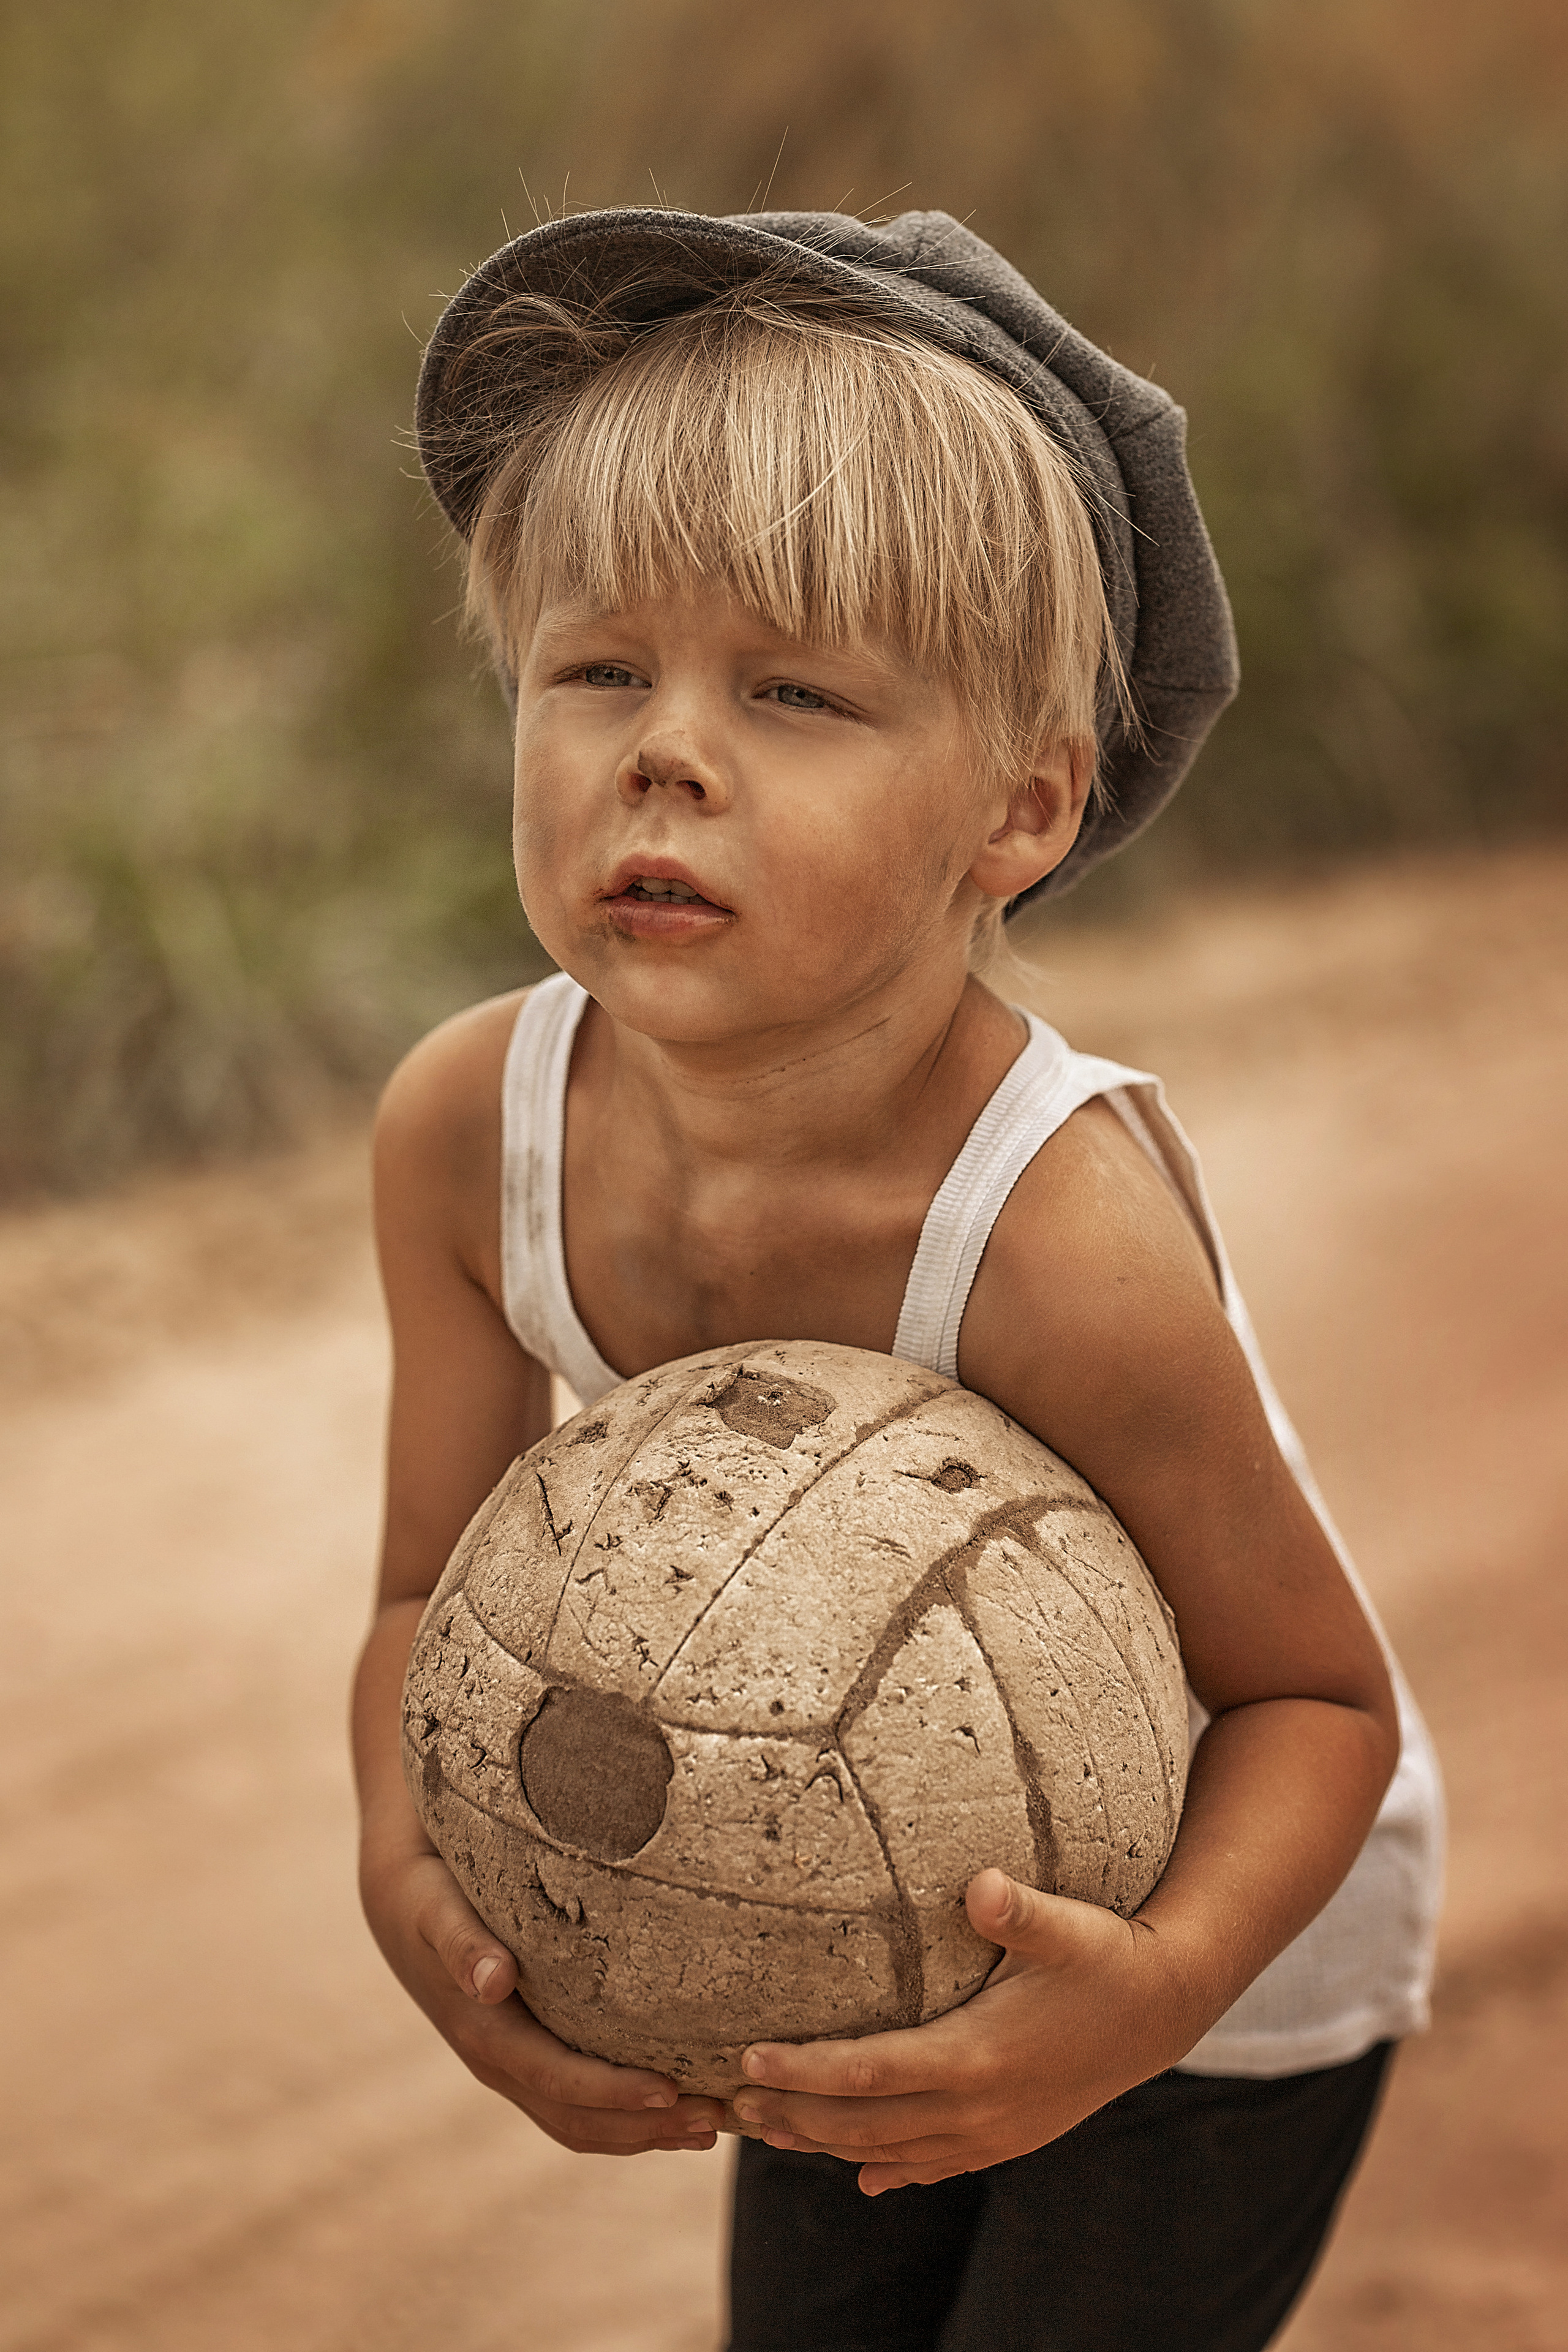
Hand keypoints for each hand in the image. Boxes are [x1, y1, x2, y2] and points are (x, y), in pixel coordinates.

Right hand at [360, 1833, 725, 2155]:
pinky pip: (575, 2105)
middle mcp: (498, 2063)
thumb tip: (492, 1981)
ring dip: (644, 2134)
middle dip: (645, 2128)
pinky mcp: (525, 2057)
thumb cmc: (428, 1895)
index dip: (614, 2092)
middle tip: (715, 2118)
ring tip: (710, 2127)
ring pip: (580, 2124)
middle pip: (577, 2119)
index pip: (558, 2080)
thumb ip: (464, 1943)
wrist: (401, 1901)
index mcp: (484, 2033)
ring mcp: (512, 2068)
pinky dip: (625, 2118)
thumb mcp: (438, 1909)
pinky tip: (672, 2107)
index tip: (671, 2090)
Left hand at [729, 1869, 1188, 2193]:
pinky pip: (936, 2164)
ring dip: (826, 2144)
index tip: (750, 2058)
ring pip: (891, 2151)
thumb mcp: (1066, 1925)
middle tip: (729, 2102)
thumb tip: (980, 1884)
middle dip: (794, 2114)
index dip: (808, 2070)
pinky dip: (892, 2169)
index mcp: (978, 2053)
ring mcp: (994, 2130)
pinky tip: (864, 2178)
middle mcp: (979, 2105)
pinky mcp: (1010, 2136)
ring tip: (767, 2133)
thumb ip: (1018, 1910)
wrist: (1164, 2011)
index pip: (872, 2072)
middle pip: (865, 2123)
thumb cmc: (1107, 1955)